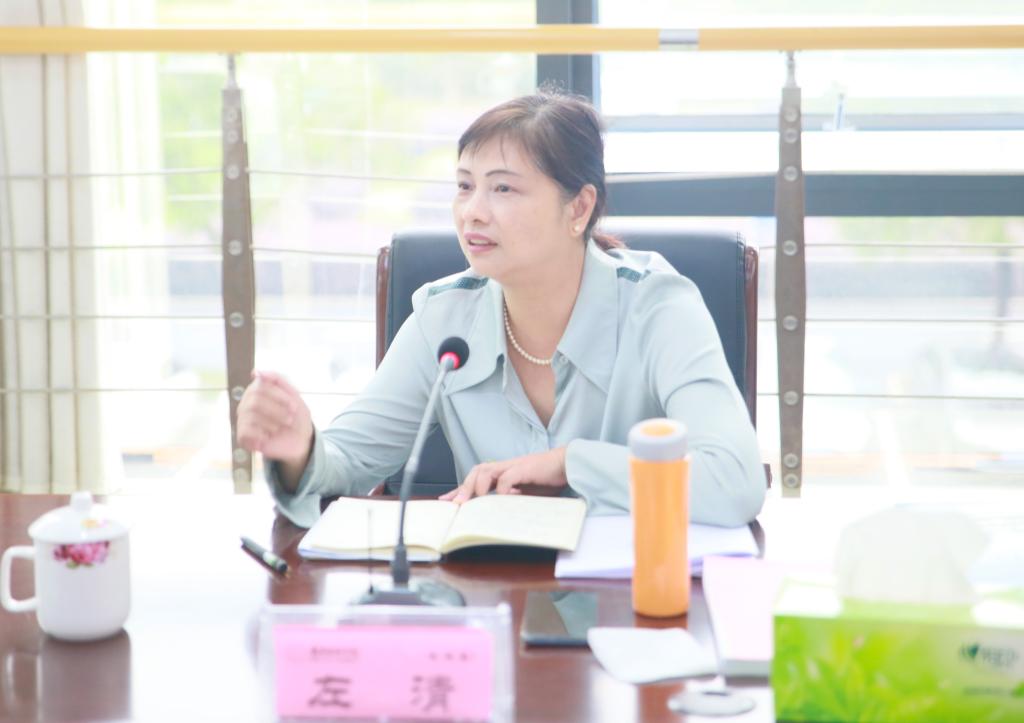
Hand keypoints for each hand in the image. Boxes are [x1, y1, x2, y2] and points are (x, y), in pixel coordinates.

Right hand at [236, 371, 313, 467]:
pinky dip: (262, 434)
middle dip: (277, 410)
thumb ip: (277, 379)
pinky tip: (270, 436)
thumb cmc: (297, 416)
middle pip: (254, 401)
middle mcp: (246, 404)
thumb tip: (255, 372)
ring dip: (272, 423)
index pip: (259, 386)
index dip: (279, 396)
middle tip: (290, 419)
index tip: (294, 406)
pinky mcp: (243, 437)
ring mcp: (244, 420)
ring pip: (250, 416)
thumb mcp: (294, 395)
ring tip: (280, 428)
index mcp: (257, 391)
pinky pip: (245, 431)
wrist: (301, 441)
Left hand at [439, 448, 567, 503]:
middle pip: (478, 471)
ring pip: (486, 471)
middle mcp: (506, 466)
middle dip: (464, 487)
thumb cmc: (548, 479)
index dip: (461, 489)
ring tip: (471, 501)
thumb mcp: (526, 493)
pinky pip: (507, 478)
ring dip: (476, 487)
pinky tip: (500, 498)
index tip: (447, 501)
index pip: (477, 478)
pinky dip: (501, 488)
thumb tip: (497, 511)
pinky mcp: (525, 469)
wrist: (567, 464)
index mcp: (504, 472)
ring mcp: (514, 466)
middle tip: (455, 503)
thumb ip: (512, 499)